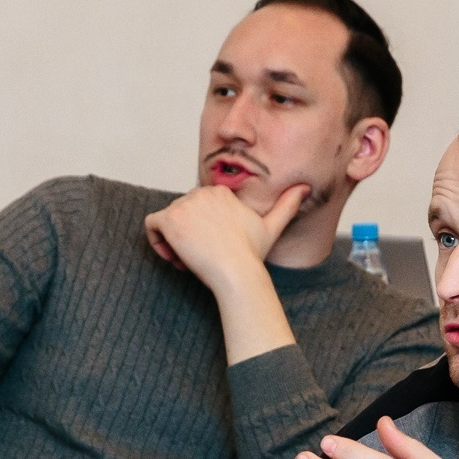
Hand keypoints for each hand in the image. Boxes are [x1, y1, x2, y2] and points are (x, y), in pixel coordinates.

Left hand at [144, 183, 308, 287]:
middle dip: (187, 239)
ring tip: (190, 262)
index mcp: (220, 192)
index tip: (212, 250)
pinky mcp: (169, 220)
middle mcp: (200, 192)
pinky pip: (151, 226)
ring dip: (173, 245)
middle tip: (202, 260)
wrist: (236, 271)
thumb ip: (286, 205)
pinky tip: (174, 258)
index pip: (197, 210)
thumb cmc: (252, 254)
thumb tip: (306, 187)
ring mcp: (183, 205)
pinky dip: (156, 242)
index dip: (201, 231)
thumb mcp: (272, 227)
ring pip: (166, 223)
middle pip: (181, 216)